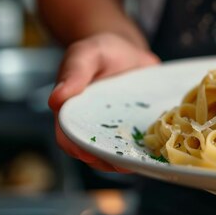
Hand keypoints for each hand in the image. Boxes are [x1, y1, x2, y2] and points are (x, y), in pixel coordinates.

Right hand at [50, 33, 159, 171]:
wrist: (128, 51)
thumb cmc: (101, 51)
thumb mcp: (86, 55)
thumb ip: (73, 73)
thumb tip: (55, 99)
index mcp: (73, 113)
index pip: (69, 138)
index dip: (77, 148)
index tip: (90, 154)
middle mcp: (93, 127)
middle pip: (95, 153)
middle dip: (109, 161)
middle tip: (125, 163)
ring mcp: (116, 131)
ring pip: (119, 153)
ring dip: (129, 159)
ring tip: (144, 160)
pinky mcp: (136, 129)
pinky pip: (139, 144)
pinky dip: (147, 149)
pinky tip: (159, 151)